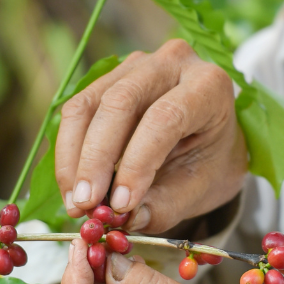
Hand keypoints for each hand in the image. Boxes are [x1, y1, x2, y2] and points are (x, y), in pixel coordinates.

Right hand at [55, 39, 247, 232]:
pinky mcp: (109, 77)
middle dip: (96, 159)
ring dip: (74, 157)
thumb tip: (128, 221)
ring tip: (76, 201)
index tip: (120, 204)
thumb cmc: (212, 159)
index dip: (138, 162)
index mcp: (209, 85)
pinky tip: (73, 185)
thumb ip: (169, 204)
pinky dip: (69, 151)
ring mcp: (136, 64)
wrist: (213, 134)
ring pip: (88, 104)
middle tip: (86, 205)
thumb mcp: (204, 186)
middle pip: (119, 102)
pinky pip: (77, 110)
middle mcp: (172, 62)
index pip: (165, 117)